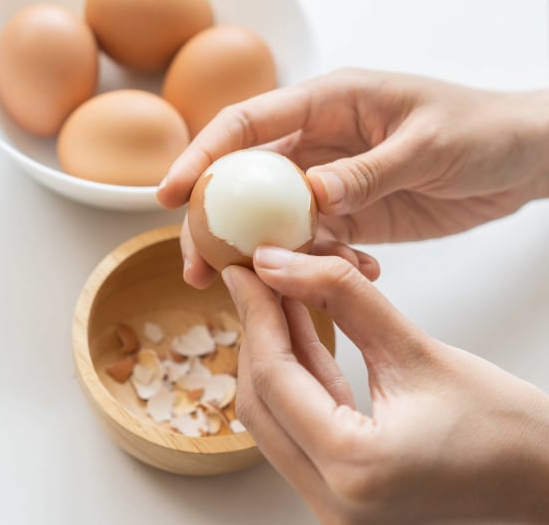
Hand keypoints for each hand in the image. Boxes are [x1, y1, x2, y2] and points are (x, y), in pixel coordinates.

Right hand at [158, 69, 548, 287]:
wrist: (522, 159)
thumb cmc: (480, 129)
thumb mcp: (426, 145)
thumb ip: (366, 171)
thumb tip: (310, 196)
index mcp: (327, 105)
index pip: (248, 126)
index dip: (202, 156)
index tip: (169, 194)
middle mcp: (319, 143)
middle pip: (246, 183)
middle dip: (215, 223)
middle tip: (197, 267)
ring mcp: (332, 183)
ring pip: (276, 221)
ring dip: (266, 255)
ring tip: (265, 288)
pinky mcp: (352, 216)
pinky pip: (318, 244)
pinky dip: (322, 265)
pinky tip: (352, 274)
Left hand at [222, 247, 548, 523]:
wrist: (541, 482)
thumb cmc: (505, 429)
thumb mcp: (416, 349)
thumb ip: (344, 298)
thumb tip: (281, 265)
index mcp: (353, 468)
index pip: (274, 377)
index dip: (255, 313)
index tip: (246, 271)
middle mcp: (332, 502)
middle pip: (261, 401)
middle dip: (256, 333)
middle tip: (257, 280)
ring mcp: (333, 506)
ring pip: (274, 417)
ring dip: (273, 354)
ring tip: (277, 298)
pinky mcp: (341, 495)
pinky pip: (300, 430)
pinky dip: (297, 380)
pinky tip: (299, 333)